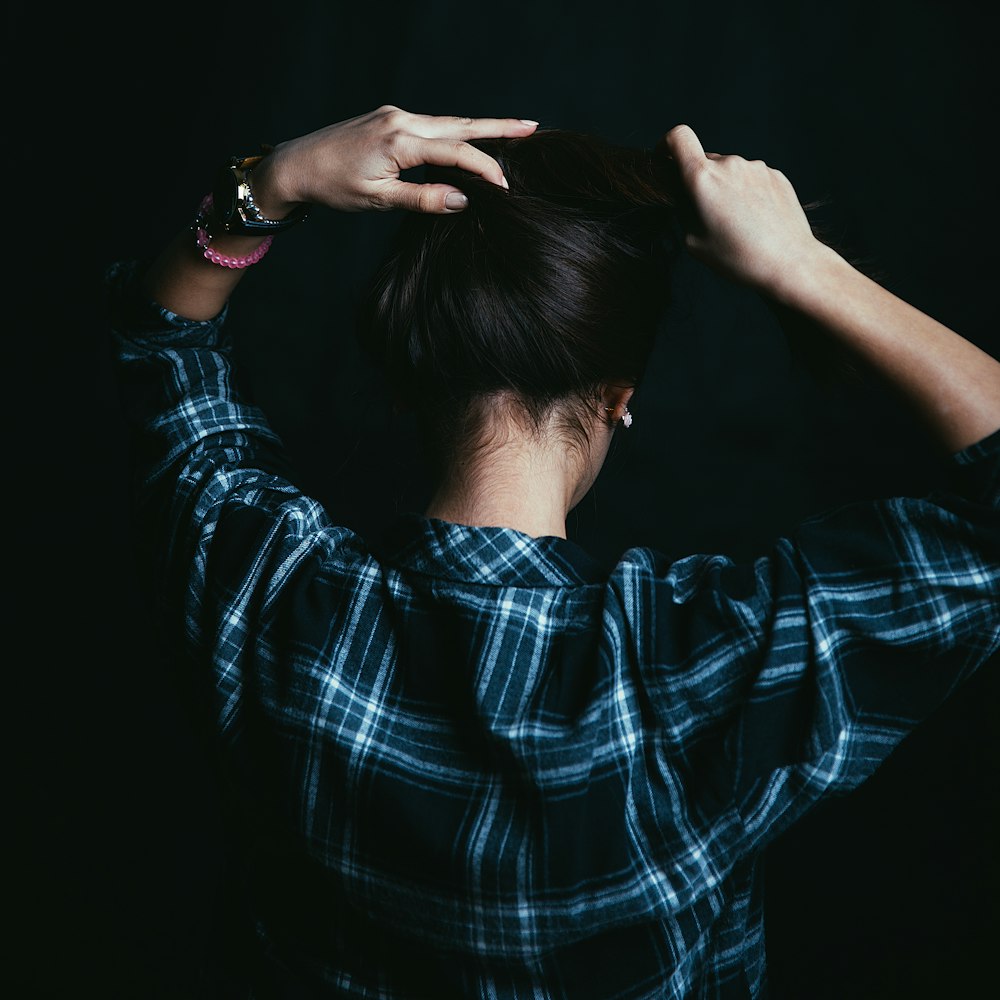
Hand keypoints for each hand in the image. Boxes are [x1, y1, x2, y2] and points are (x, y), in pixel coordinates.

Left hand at [251, 105, 538, 215]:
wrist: (295, 164)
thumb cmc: (333, 186)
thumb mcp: (379, 200)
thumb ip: (423, 199)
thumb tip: (463, 200)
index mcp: (399, 140)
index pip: (456, 152)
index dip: (485, 169)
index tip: (506, 187)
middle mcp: (400, 119)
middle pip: (460, 124)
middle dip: (498, 128)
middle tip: (532, 128)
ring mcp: (395, 115)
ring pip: (448, 122)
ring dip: (480, 128)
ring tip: (513, 131)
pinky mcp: (389, 119)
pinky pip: (432, 125)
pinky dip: (456, 132)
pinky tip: (470, 138)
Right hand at [659, 124, 824, 293]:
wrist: (789, 263)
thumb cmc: (739, 258)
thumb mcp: (694, 241)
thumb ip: (684, 211)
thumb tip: (684, 197)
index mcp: (703, 178)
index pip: (678, 137)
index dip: (666, 144)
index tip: (666, 159)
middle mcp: (730, 164)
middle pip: (705, 161)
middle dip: (700, 182)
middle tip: (708, 214)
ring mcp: (756, 168)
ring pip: (730, 171)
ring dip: (726, 189)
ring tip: (737, 222)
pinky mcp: (776, 175)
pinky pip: (751, 178)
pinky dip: (747, 193)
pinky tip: (755, 220)